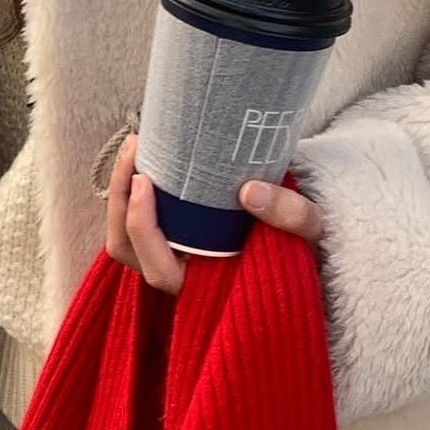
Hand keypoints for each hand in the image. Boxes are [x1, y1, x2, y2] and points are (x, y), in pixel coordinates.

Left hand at [105, 133, 323, 296]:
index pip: (159, 270)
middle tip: (136, 148)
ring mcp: (171, 255)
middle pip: (127, 249)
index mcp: (207, 284)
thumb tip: (250, 192)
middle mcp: (181, 275)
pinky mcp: (170, 234)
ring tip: (136, 146)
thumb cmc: (303, 241)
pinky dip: (130, 190)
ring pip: (123, 236)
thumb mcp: (309, 229)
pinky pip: (135, 220)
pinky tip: (144, 153)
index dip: (143, 229)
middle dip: (120, 198)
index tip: (145, 181)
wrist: (305, 236)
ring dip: (119, 191)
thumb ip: (291, 215)